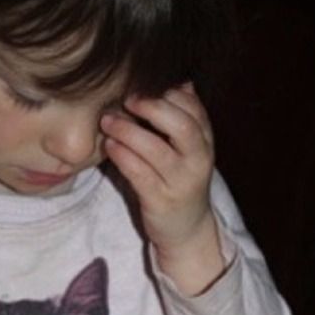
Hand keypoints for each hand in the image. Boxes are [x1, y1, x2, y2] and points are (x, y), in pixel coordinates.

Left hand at [101, 85, 222, 284]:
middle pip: (181, 125)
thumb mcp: (189, 151)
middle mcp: (198, 160)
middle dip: (153, 108)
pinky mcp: (160, 201)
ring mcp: (180, 182)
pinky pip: (139, 173)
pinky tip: (110, 146)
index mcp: (206, 143)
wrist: (186, 230)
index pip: (195, 109)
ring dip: (129, 132)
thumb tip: (181, 84)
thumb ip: (185, 120)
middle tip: (128, 100)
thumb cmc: (181, 183)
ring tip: (108, 122)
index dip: (172, 95)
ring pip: (156, 150)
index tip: (146, 87)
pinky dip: (123, 156)